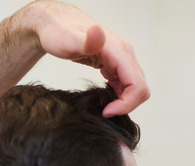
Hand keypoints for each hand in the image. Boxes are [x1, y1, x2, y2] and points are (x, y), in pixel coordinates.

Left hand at [24, 1, 149, 116]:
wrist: (54, 25)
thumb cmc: (58, 33)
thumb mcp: (67, 40)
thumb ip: (85, 41)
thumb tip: (97, 33)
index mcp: (119, 51)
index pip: (137, 86)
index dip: (125, 104)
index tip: (106, 112)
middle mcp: (125, 54)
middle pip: (141, 88)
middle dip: (126, 105)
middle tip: (104, 111)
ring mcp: (121, 59)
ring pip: (135, 87)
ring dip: (123, 101)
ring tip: (102, 106)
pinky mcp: (115, 63)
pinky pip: (126, 84)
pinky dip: (119, 95)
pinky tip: (103, 97)